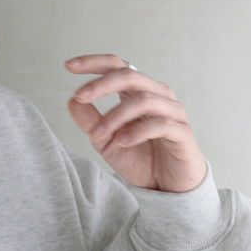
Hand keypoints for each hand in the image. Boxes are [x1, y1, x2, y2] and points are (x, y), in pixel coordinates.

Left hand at [64, 53, 208, 191]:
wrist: (165, 187)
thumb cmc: (139, 158)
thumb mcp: (105, 141)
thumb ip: (90, 122)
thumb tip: (72, 100)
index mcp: (138, 93)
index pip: (117, 67)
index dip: (94, 63)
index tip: (68, 66)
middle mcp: (157, 95)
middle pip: (130, 76)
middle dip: (102, 85)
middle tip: (80, 96)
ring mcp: (173, 112)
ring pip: (143, 100)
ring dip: (115, 116)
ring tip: (98, 134)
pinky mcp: (182, 133)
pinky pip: (161, 124)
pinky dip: (138, 131)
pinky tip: (122, 141)